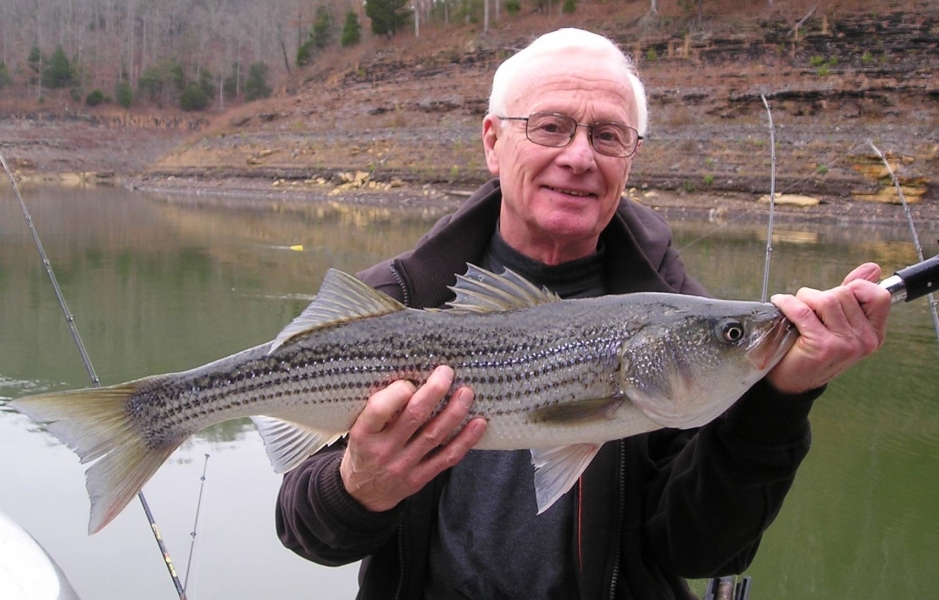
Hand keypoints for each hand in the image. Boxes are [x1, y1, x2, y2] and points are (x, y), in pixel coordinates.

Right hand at [339, 365, 486, 511]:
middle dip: (434, 391)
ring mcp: (403, 466)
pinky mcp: (420, 478)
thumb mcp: (359, 428)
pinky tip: (478, 423)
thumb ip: (379, 410)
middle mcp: (383, 450)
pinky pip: (447, 457)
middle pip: (414, 417)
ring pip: (434, 435)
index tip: (410, 381)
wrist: (363, 494)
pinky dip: (466, 440)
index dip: (398, 391)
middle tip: (446, 373)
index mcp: (363, 433)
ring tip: (466, 393)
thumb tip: (413, 379)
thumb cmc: (364, 450)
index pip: (379, 408)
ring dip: (454, 412)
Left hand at [767, 263, 890, 394]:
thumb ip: (855, 295)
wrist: (793, 381)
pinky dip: (788, 303)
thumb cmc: (814, 349)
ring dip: (804, 298)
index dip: (857, 287)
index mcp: (874, 334)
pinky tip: (781, 303)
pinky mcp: (823, 346)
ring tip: (796, 308)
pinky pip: (803, 311)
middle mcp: (865, 341)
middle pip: (844, 294)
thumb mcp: (840, 323)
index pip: (879, 296)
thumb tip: (872, 268)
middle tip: (808, 307)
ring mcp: (845, 344)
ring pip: (825, 299)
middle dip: (820, 295)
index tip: (839, 292)